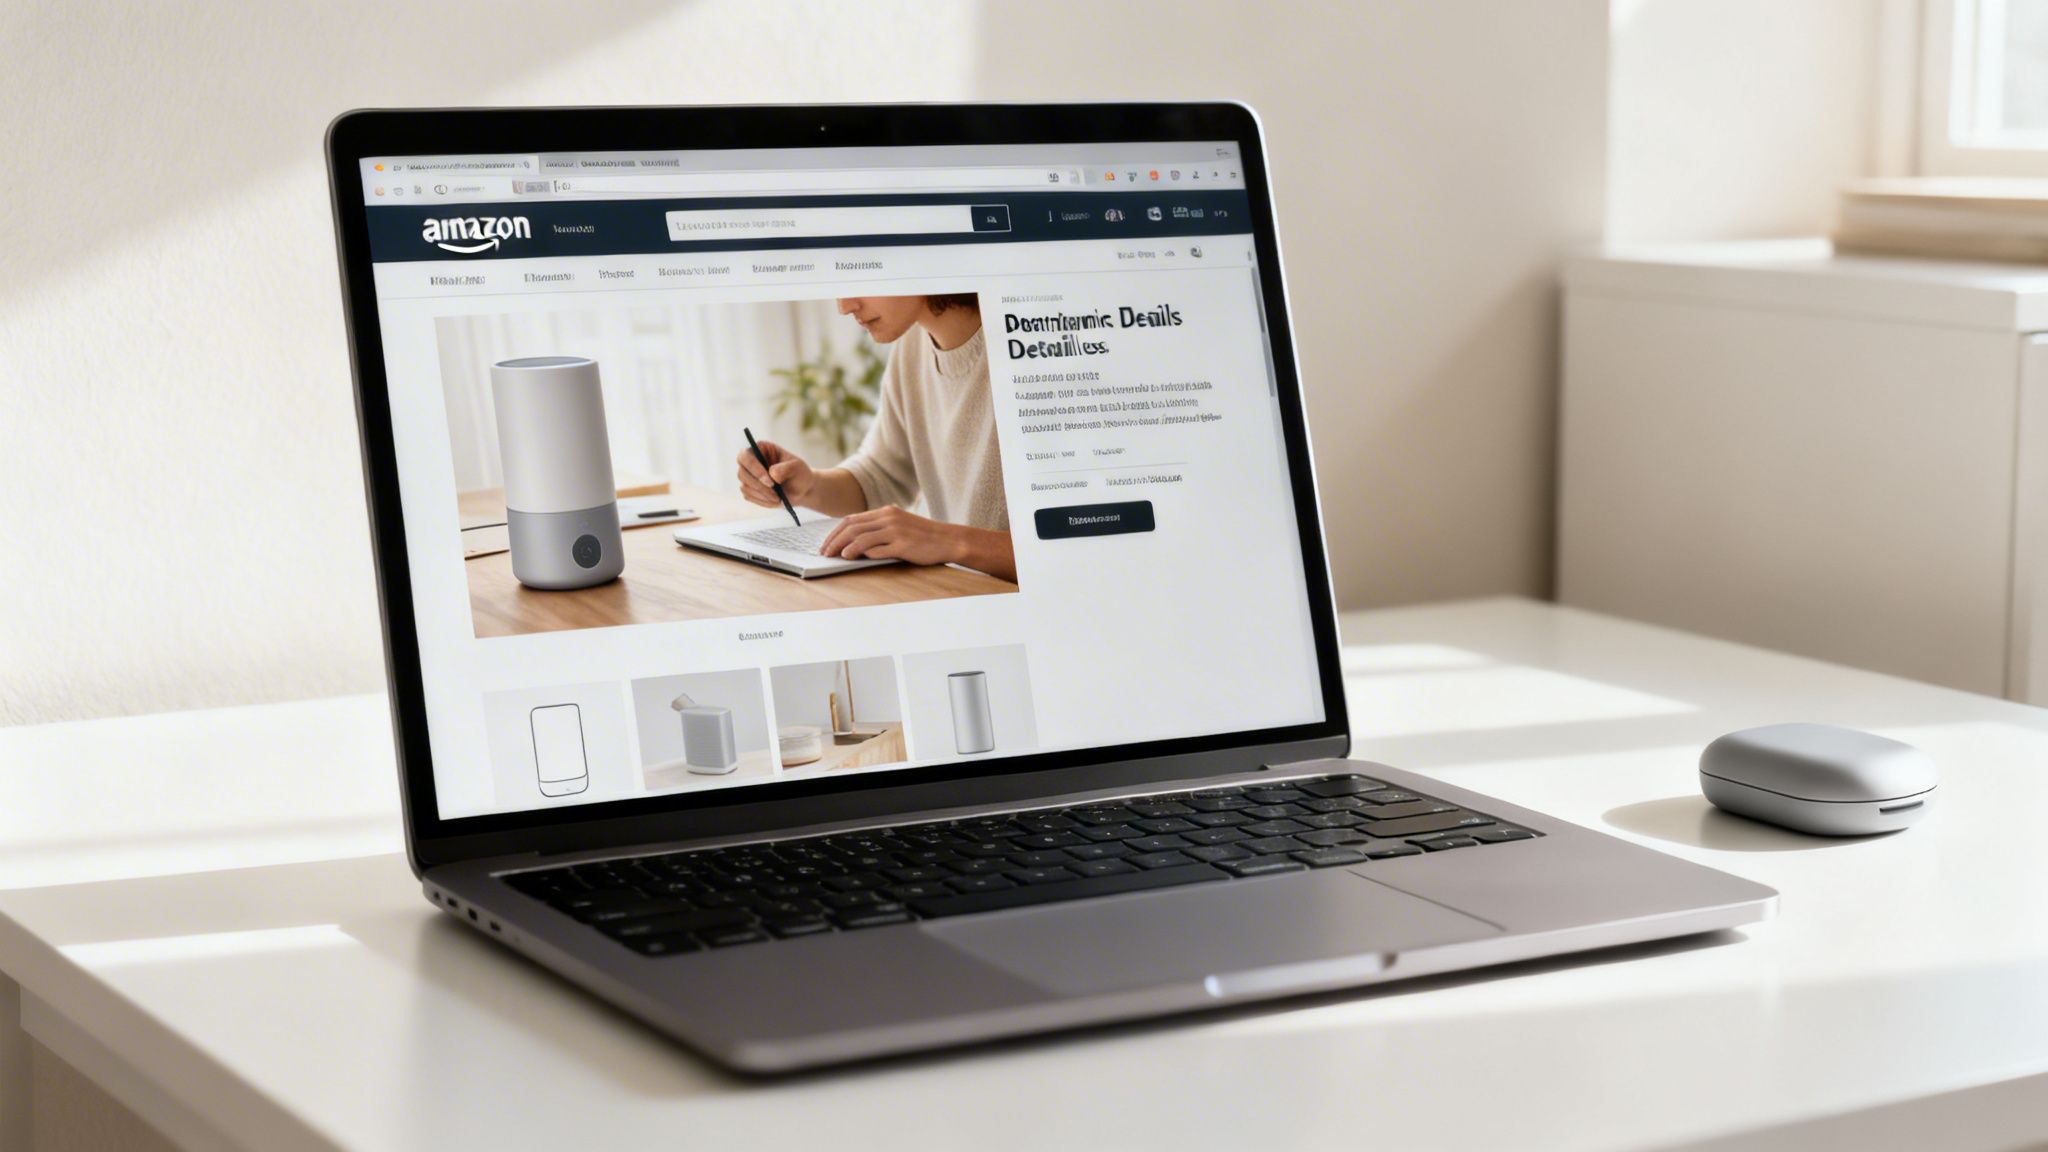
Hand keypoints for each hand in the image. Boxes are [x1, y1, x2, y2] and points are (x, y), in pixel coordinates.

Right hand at [736, 440, 816, 507]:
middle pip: (742, 473)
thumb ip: (785, 468)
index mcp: (760, 449)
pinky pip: (749, 496)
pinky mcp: (749, 489)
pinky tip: (775, 500)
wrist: (801, 489)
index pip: (746, 455)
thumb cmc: (798, 473)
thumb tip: (772, 474)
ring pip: (745, 486)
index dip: (754, 468)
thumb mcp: (797, 467)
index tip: (770, 481)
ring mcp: (747, 476)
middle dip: (759, 485)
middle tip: (775, 494)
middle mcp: (750, 461)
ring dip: (762, 494)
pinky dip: (762, 500)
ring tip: (779, 497)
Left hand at [817, 506, 964, 566]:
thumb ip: (878, 529)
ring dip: (844, 547)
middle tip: (824, 552)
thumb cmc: (922, 536)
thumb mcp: (899, 525)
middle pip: (852, 527)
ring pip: (861, 537)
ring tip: (835, 556)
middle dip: (834, 540)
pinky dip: (862, 553)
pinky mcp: (904, 544)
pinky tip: (853, 558)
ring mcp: (896, 531)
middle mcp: (889, 518)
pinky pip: (878, 549)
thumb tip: (854, 542)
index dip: (835, 532)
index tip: (825, 544)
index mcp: (885, 512)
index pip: (851, 519)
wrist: (948, 540)